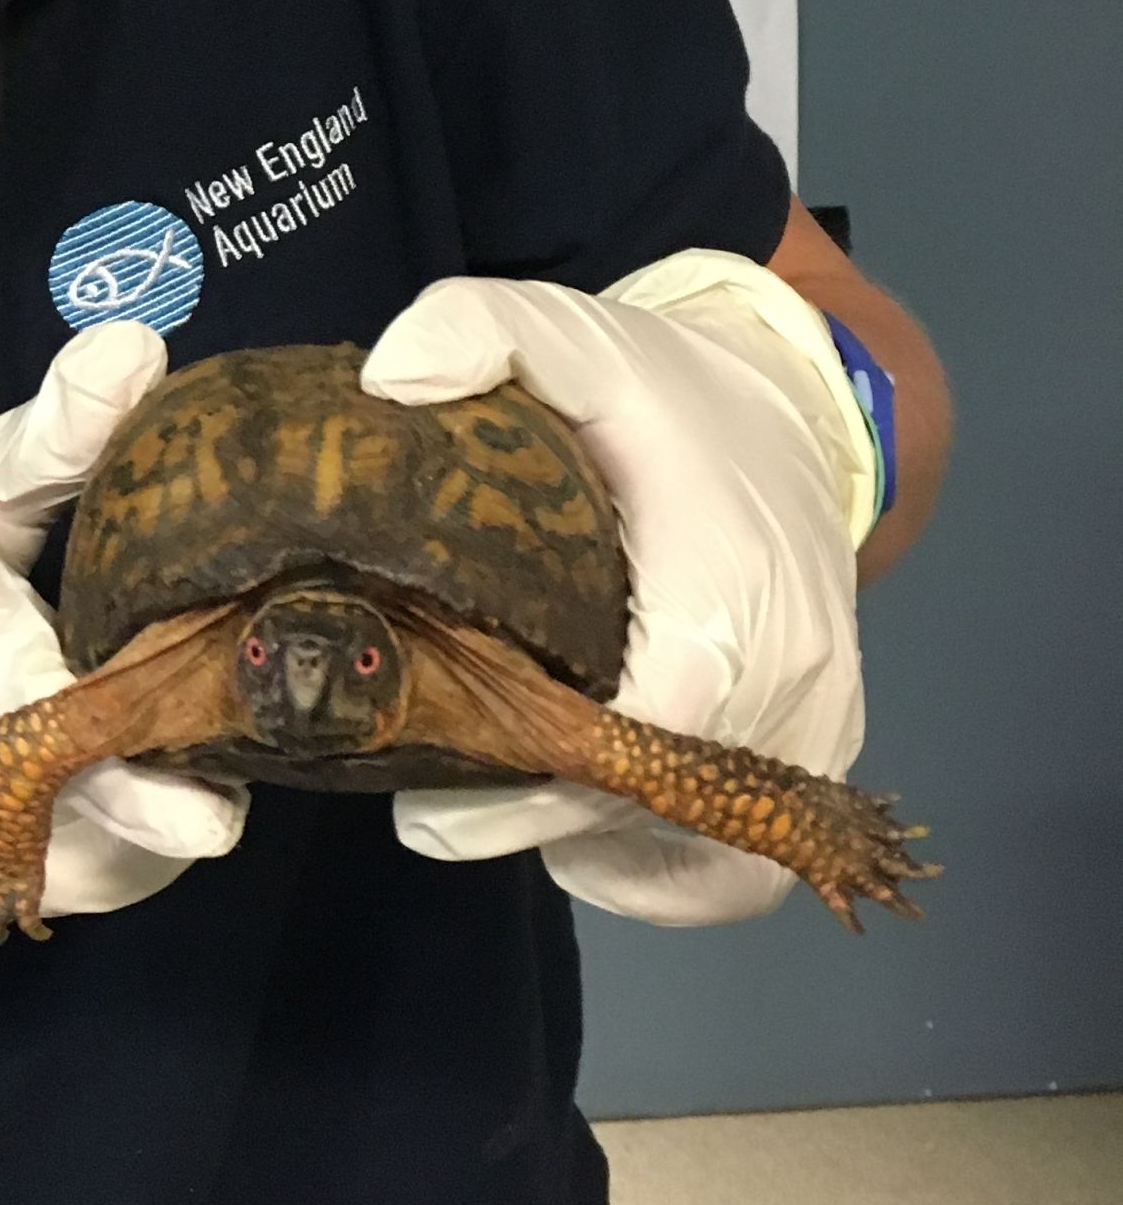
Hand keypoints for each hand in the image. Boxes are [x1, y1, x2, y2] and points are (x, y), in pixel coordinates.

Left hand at [360, 250, 877, 925]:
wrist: (799, 410)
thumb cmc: (673, 390)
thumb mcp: (573, 333)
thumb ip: (479, 329)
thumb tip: (385, 380)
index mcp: (728, 585)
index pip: (648, 726)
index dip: (541, 778)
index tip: (436, 779)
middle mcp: (791, 673)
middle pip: (660, 805)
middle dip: (538, 810)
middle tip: (436, 786)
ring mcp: (817, 726)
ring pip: (704, 857)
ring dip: (596, 843)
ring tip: (503, 796)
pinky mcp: (819, 755)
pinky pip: (744, 873)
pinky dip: (661, 875)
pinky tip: (580, 828)